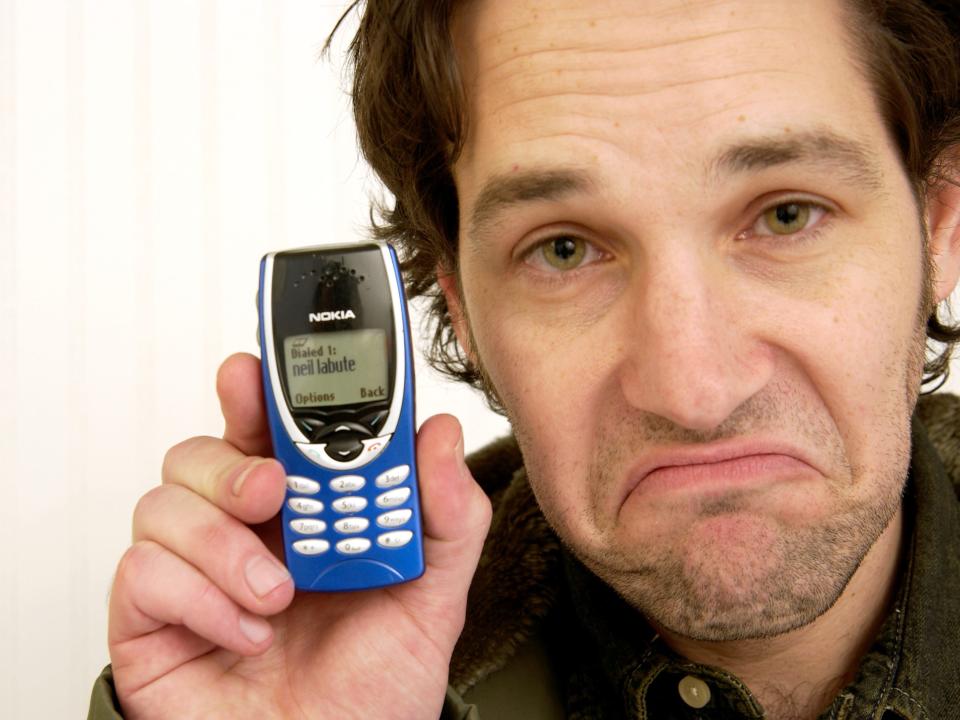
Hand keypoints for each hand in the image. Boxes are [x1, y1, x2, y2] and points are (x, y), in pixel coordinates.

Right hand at [107, 353, 491, 718]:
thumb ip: (447, 516)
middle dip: (232, 460)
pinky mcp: (151, 620)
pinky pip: (142, 573)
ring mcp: (190, 572)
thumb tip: (441, 434)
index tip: (254, 369)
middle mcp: (239, 531)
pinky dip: (200, 599)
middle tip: (272, 491)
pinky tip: (246, 633)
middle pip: (201, 451)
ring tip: (278, 595)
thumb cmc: (374, 682)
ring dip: (224, 546)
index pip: (267, 431)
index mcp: (302, 512)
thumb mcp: (433, 595)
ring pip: (163, 502)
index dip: (256, 392)